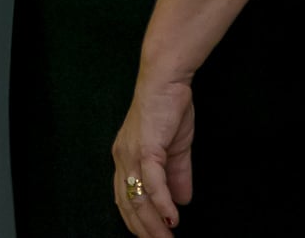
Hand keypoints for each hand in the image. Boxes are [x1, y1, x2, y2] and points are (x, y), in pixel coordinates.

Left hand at [112, 74, 193, 235]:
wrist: (166, 81)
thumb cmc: (168, 110)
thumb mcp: (175, 150)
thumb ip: (177, 176)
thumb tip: (181, 203)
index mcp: (126, 159)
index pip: (124, 199)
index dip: (136, 222)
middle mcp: (122, 158)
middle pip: (128, 204)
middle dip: (144, 230)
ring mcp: (132, 153)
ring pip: (138, 197)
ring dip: (153, 223)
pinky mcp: (146, 147)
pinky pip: (152, 181)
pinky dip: (162, 203)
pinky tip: (171, 218)